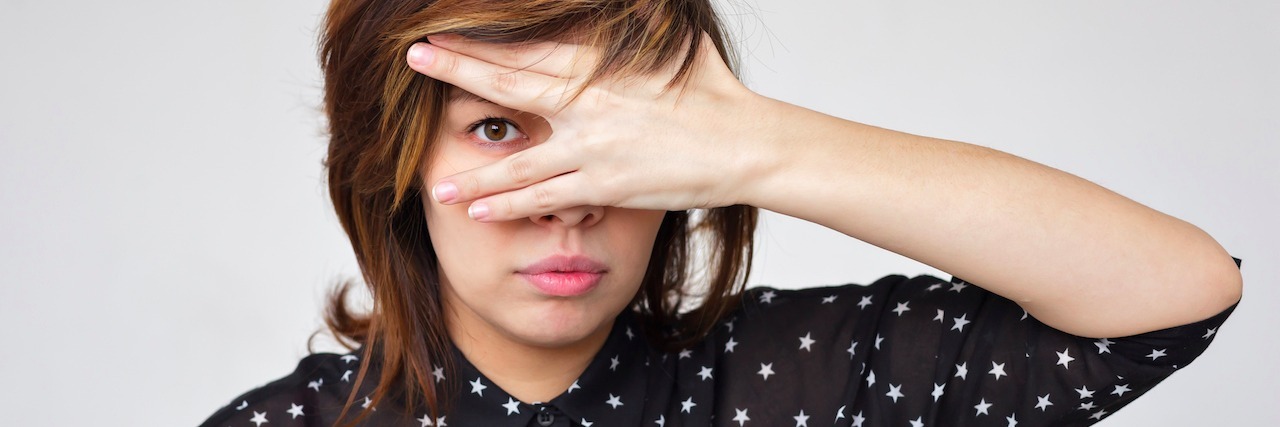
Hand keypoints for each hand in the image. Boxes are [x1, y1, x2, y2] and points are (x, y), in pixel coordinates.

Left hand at [406, 33, 773, 220]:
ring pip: (519, 161)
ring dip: (475, 172)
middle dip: (457, 70)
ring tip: (436, 181)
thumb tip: (631, 0)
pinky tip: (477, 211)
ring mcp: (593, 148)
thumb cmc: (717, 93)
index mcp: (604, 65)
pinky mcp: (605, 186)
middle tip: (414, 59)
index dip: (484, 38)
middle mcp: (589, 104)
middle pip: (510, 85)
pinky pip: (546, 198)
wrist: (747, 145)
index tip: (448, 30)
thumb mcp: (676, 43)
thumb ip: (640, 24)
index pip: (530, 47)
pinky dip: (509, 206)